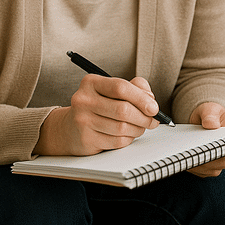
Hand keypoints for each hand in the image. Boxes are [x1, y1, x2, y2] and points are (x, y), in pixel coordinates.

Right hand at [35, 75, 158, 155]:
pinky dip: (128, 139)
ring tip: (140, 127)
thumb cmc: (98, 106)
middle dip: (144, 117)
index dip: (142, 98)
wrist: (69, 128)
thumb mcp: (112, 90)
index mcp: (91, 82)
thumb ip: (135, 87)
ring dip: (138, 129)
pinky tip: (127, 135)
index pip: (121, 87)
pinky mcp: (86, 139)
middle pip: (123, 110)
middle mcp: (83, 100)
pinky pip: (117, 141)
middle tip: (152, 120)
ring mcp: (82, 120)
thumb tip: (150, 98)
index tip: (154, 107)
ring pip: (122, 127)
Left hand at [186, 102, 224, 176]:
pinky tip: (187, 158)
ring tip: (188, 154)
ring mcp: (222, 161)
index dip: (224, 148)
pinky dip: (194, 167)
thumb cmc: (211, 114)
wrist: (204, 121)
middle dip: (209, 157)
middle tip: (195, 151)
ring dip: (200, 163)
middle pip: (224, 161)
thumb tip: (211, 124)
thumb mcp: (210, 109)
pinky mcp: (211, 168)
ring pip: (214, 169)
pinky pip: (203, 172)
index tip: (211, 147)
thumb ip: (211, 114)